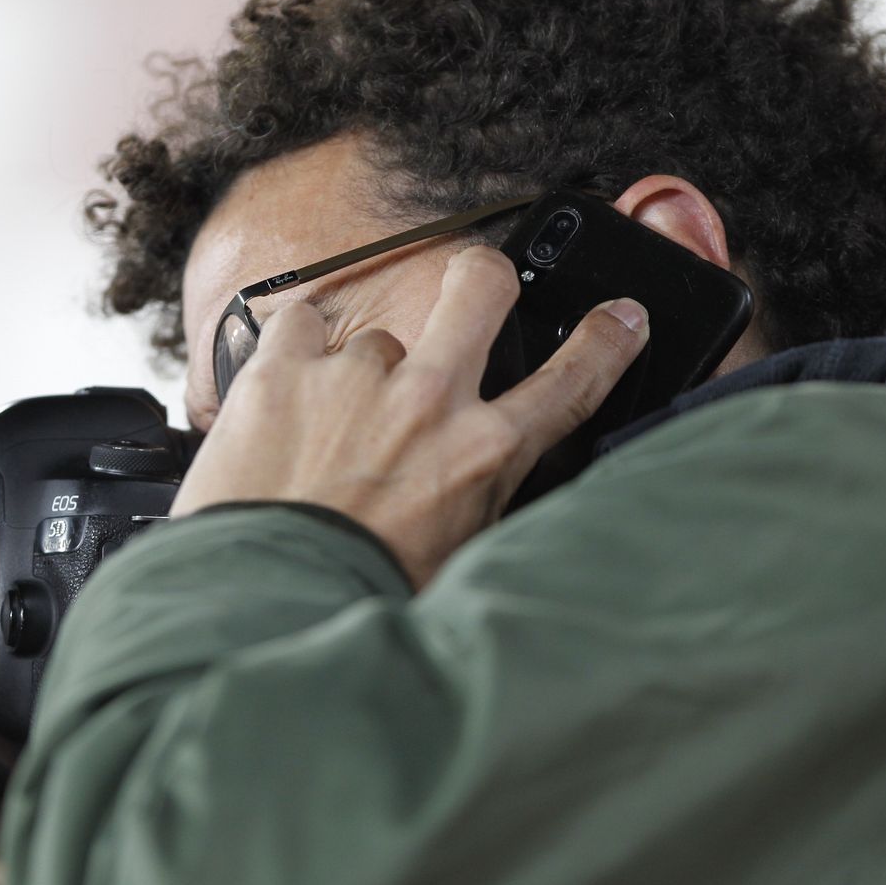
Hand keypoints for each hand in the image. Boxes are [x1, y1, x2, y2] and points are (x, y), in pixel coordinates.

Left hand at [170, 245, 649, 587]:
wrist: (265, 605)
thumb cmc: (359, 595)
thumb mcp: (460, 559)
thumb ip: (480, 500)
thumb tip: (488, 476)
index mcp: (484, 454)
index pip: (571, 382)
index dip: (605, 341)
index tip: (620, 316)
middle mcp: (429, 400)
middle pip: (480, 286)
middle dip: (483, 278)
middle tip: (474, 291)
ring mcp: (355, 376)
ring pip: (374, 338)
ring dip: (359, 375)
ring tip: (325, 436)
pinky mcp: (284, 368)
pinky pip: (301, 324)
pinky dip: (295, 353)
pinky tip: (286, 399)